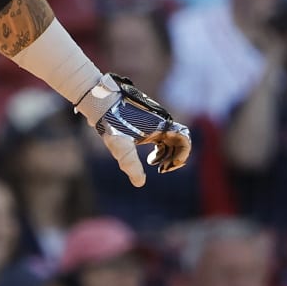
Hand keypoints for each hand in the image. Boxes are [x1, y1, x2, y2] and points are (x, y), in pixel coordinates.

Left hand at [76, 73, 192, 188]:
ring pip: (170, 142)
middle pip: (179, 142)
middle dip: (174, 158)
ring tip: (157, 167)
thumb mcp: (120, 145)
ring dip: (168, 156)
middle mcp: (161, 124)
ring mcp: (155, 125)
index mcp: (160, 126)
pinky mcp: (148, 126)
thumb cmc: (112, 121)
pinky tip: (150, 160)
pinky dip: (161, 151)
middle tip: (162, 170)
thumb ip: (130, 164)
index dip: (182, 153)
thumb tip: (140, 183)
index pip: (184, 138)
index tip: (168, 165)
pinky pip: (162, 140)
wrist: (102, 102)